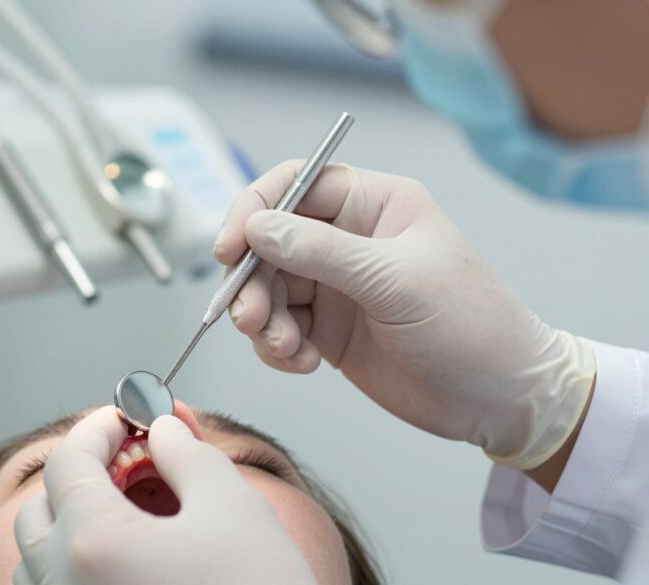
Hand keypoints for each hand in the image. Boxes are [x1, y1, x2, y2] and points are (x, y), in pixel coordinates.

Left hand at [13, 406, 315, 584]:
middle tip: (132, 464)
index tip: (124, 416)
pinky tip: (130, 564)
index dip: (97, 427)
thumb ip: (187, 455)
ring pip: (40, 563)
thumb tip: (163, 433)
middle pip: (40, 511)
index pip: (67, 462)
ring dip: (73, 526)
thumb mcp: (233, 509)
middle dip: (81, 476)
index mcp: (92, 546)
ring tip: (134, 518)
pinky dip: (79, 571)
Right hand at [214, 162, 595, 468]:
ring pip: (267, 288)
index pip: (295, 185)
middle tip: (250, 316)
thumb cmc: (471, 325)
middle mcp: (349, 239)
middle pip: (270, 242)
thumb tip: (258, 228)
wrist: (500, 399)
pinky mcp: (328, 329)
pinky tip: (302, 363)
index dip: (254, 210)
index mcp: (374, 205)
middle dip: (252, 280)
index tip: (231, 247)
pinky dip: (277, 346)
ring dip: (261, 318)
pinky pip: (278, 327)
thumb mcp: (396, 281)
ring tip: (283, 347)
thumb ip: (322, 252)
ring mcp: (336, 285)